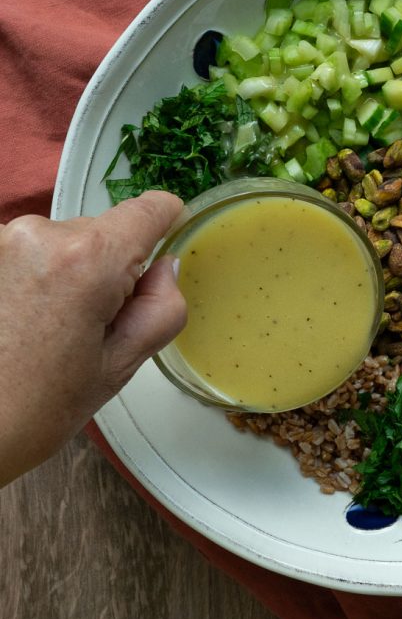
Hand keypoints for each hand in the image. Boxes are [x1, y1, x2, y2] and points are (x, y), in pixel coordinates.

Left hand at [0, 192, 186, 484]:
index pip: (149, 210)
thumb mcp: (121, 364)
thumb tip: (164, 267)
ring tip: (50, 329)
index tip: (162, 256)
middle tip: (93, 325)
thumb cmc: (36, 408)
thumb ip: (162, 306)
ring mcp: (3, 239)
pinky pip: (31, 253)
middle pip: (104, 233)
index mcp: (88, 260)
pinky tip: (22, 321)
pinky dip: (37, 278)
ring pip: (65, 243)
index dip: (167, 228)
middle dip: (110, 270)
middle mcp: (40, 233)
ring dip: (69, 274)